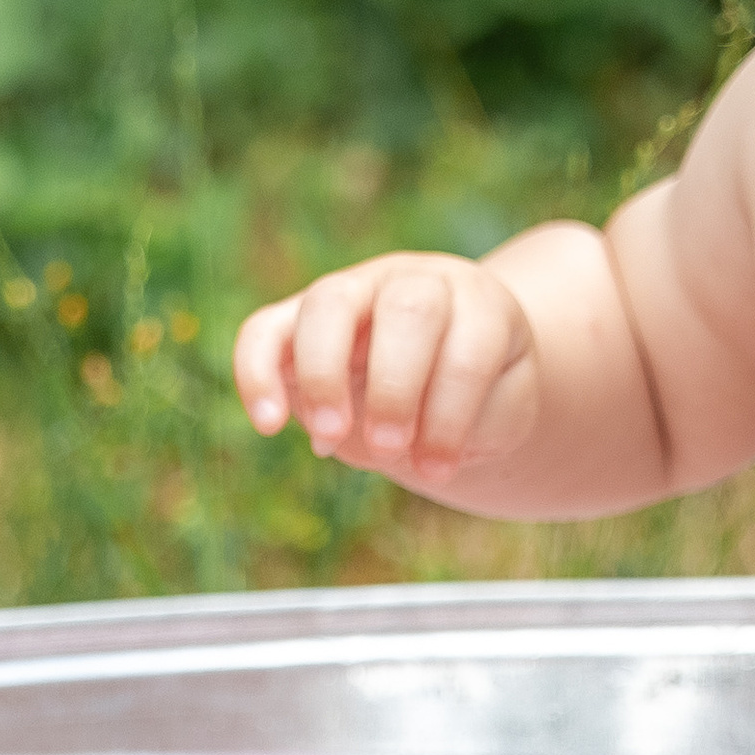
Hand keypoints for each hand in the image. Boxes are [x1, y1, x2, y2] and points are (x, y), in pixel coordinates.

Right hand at [233, 253, 541, 485]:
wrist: (446, 371)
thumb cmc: (479, 397)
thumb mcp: (498, 412)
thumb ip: (469, 422)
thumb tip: (408, 449)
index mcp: (478, 304)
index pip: (470, 345)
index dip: (452, 414)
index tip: (436, 470)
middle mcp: (415, 284)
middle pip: (406, 307)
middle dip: (395, 386)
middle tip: (388, 449)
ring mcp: (355, 292)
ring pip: (329, 304)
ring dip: (325, 375)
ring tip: (328, 439)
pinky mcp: (297, 318)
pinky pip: (264, 328)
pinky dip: (256, 371)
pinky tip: (268, 424)